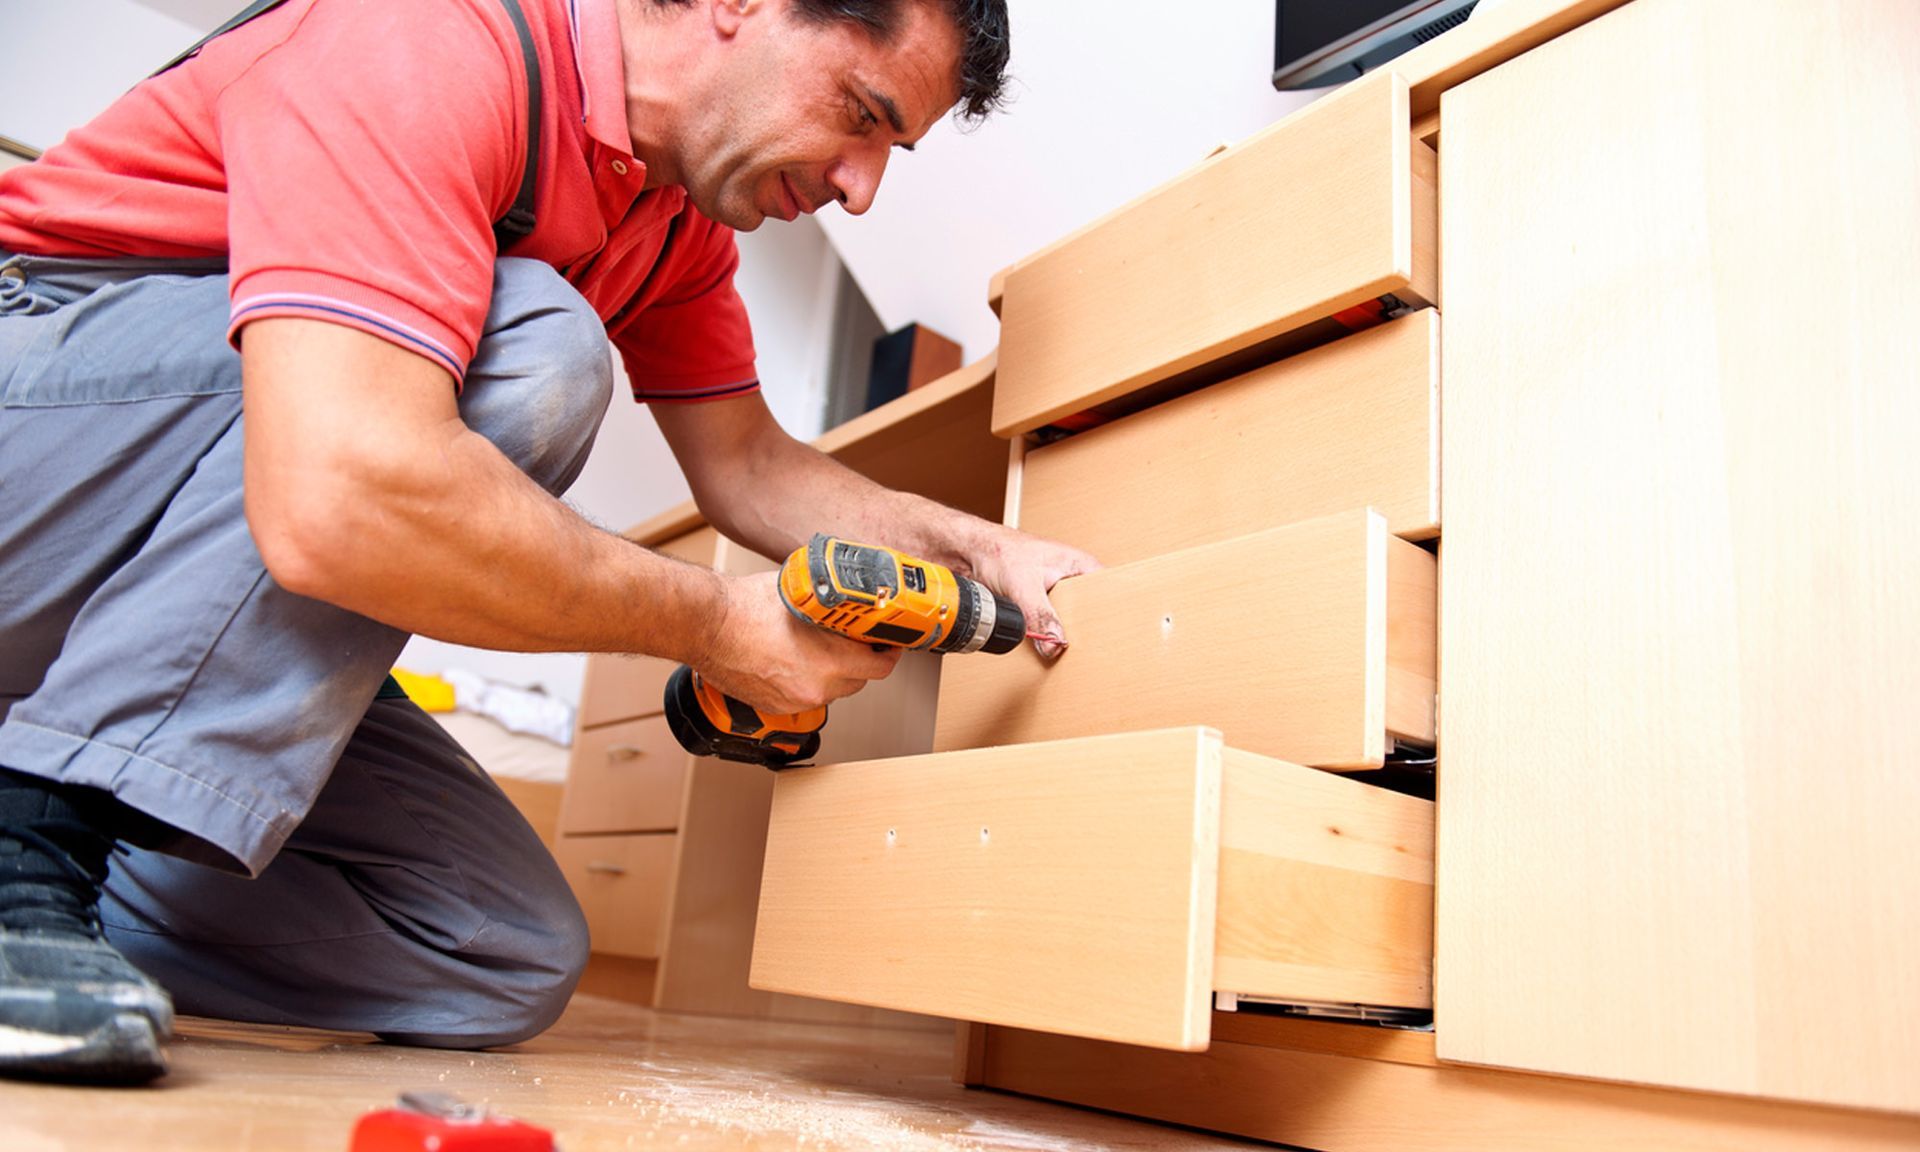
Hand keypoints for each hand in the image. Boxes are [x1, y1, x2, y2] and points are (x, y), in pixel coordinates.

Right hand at [695, 571, 901, 713]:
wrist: (704, 625)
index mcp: (829, 662)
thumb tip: (850, 597)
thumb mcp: (802, 593)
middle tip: (856, 642)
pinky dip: (807, 682)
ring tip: (820, 649)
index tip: (887, 643)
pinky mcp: (774, 707)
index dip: (888, 653)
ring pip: (831, 691)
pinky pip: (804, 697)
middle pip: (858, 681)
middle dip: (860, 662)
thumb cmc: (745, 606)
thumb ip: (831, 604)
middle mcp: (815, 688)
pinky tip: (794, 661)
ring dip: (833, 673)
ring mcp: (793, 701)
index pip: (880, 667)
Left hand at [960, 527, 1100, 660]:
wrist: (967, 553)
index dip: (1108, 617)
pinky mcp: (1038, 607)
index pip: (1108, 595)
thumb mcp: (1023, 585)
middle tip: (1083, 652)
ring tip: (1061, 650)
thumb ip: (1040, 615)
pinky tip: (1043, 646)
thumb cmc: (997, 550)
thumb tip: (1054, 643)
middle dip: (1082, 633)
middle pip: (1089, 614)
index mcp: (1080, 566)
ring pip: (1067, 623)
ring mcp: (1055, 594)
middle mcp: (1071, 580)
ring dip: (1060, 636)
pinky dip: (1044, 636)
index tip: (1105, 638)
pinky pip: (1048, 627)